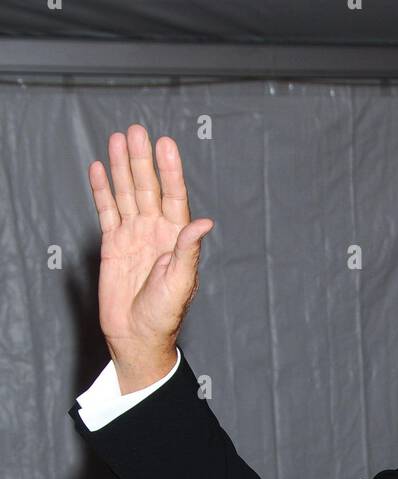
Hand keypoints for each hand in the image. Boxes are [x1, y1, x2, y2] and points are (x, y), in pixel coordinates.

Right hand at [88, 124, 213, 390]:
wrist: (137, 335)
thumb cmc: (164, 314)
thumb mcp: (180, 282)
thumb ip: (187, 250)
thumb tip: (203, 222)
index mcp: (175, 239)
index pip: (173, 196)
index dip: (170, 171)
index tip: (166, 144)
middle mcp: (155, 232)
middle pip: (148, 187)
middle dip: (142, 160)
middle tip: (137, 131)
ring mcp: (133, 235)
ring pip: (126, 193)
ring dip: (123, 167)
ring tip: (118, 139)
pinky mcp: (113, 244)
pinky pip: (107, 211)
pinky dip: (103, 190)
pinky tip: (101, 169)